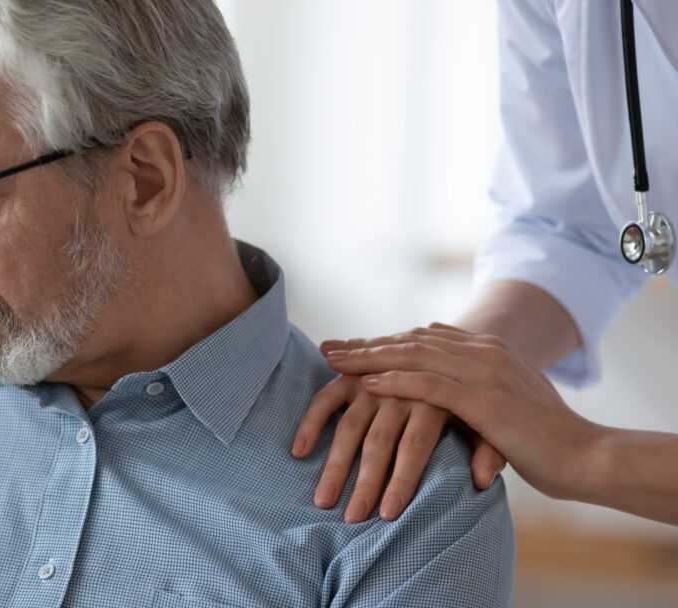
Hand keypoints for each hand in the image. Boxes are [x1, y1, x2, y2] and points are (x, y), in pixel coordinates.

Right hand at [292, 368, 501, 523]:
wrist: (456, 353)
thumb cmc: (474, 402)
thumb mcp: (492, 423)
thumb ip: (488, 450)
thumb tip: (482, 481)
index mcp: (437, 400)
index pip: (415, 445)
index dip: (402, 480)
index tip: (388, 515)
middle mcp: (402, 390)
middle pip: (378, 441)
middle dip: (363, 483)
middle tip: (351, 518)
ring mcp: (374, 382)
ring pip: (349, 425)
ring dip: (333, 465)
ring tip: (322, 500)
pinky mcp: (353, 375)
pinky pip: (326, 397)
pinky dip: (311, 422)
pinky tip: (299, 451)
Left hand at [323, 323, 598, 500]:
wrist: (586, 456)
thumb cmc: (546, 439)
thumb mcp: (506, 404)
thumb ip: (477, 391)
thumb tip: (449, 395)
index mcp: (488, 351)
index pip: (423, 339)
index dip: (384, 342)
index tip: (350, 346)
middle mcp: (484, 353)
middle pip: (411, 342)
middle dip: (366, 344)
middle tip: (327, 348)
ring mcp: (485, 373)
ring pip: (414, 356)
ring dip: (370, 358)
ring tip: (335, 361)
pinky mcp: (485, 401)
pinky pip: (431, 385)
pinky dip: (396, 382)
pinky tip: (368, 383)